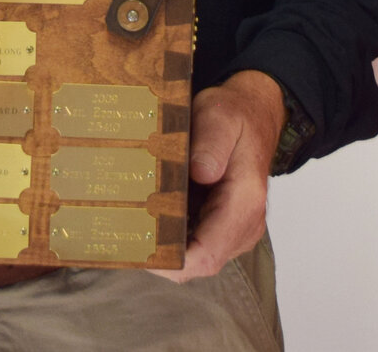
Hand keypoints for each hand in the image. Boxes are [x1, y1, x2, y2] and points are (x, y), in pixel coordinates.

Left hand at [153, 69, 283, 281]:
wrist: (253, 113)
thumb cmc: (234, 115)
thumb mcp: (220, 117)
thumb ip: (211, 144)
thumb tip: (199, 173)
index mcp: (245, 203)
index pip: (207, 254)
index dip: (171, 261)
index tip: (138, 249)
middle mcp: (245, 225)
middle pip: (197, 263)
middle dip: (160, 254)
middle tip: (124, 232)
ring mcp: (236, 230)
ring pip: (195, 258)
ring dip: (165, 246)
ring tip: (133, 223)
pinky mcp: (224, 227)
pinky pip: (196, 245)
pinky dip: (173, 237)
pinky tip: (151, 217)